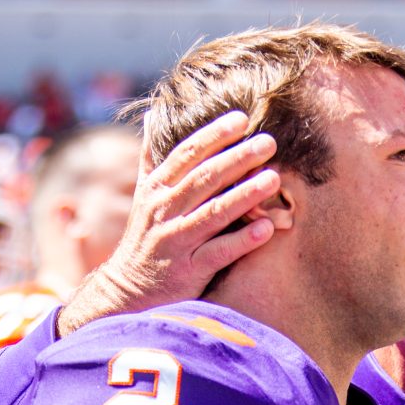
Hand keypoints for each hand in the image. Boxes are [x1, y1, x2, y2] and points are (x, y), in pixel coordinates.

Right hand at [57, 111, 283, 335]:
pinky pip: (218, 253)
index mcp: (157, 189)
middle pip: (204, 179)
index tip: (241, 119)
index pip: (187, 154)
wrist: (130, 290)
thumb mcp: (143, 194)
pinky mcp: (189, 270)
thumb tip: (154, 113)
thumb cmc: (146, 236)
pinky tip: (267, 228)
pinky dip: (242, 240)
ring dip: (245, 195)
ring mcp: (176, 241)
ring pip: (213, 213)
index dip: (213, 136)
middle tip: (269, 142)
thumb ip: (151, 155)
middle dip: (237, 158)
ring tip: (274, 179)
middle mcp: (164, 211)